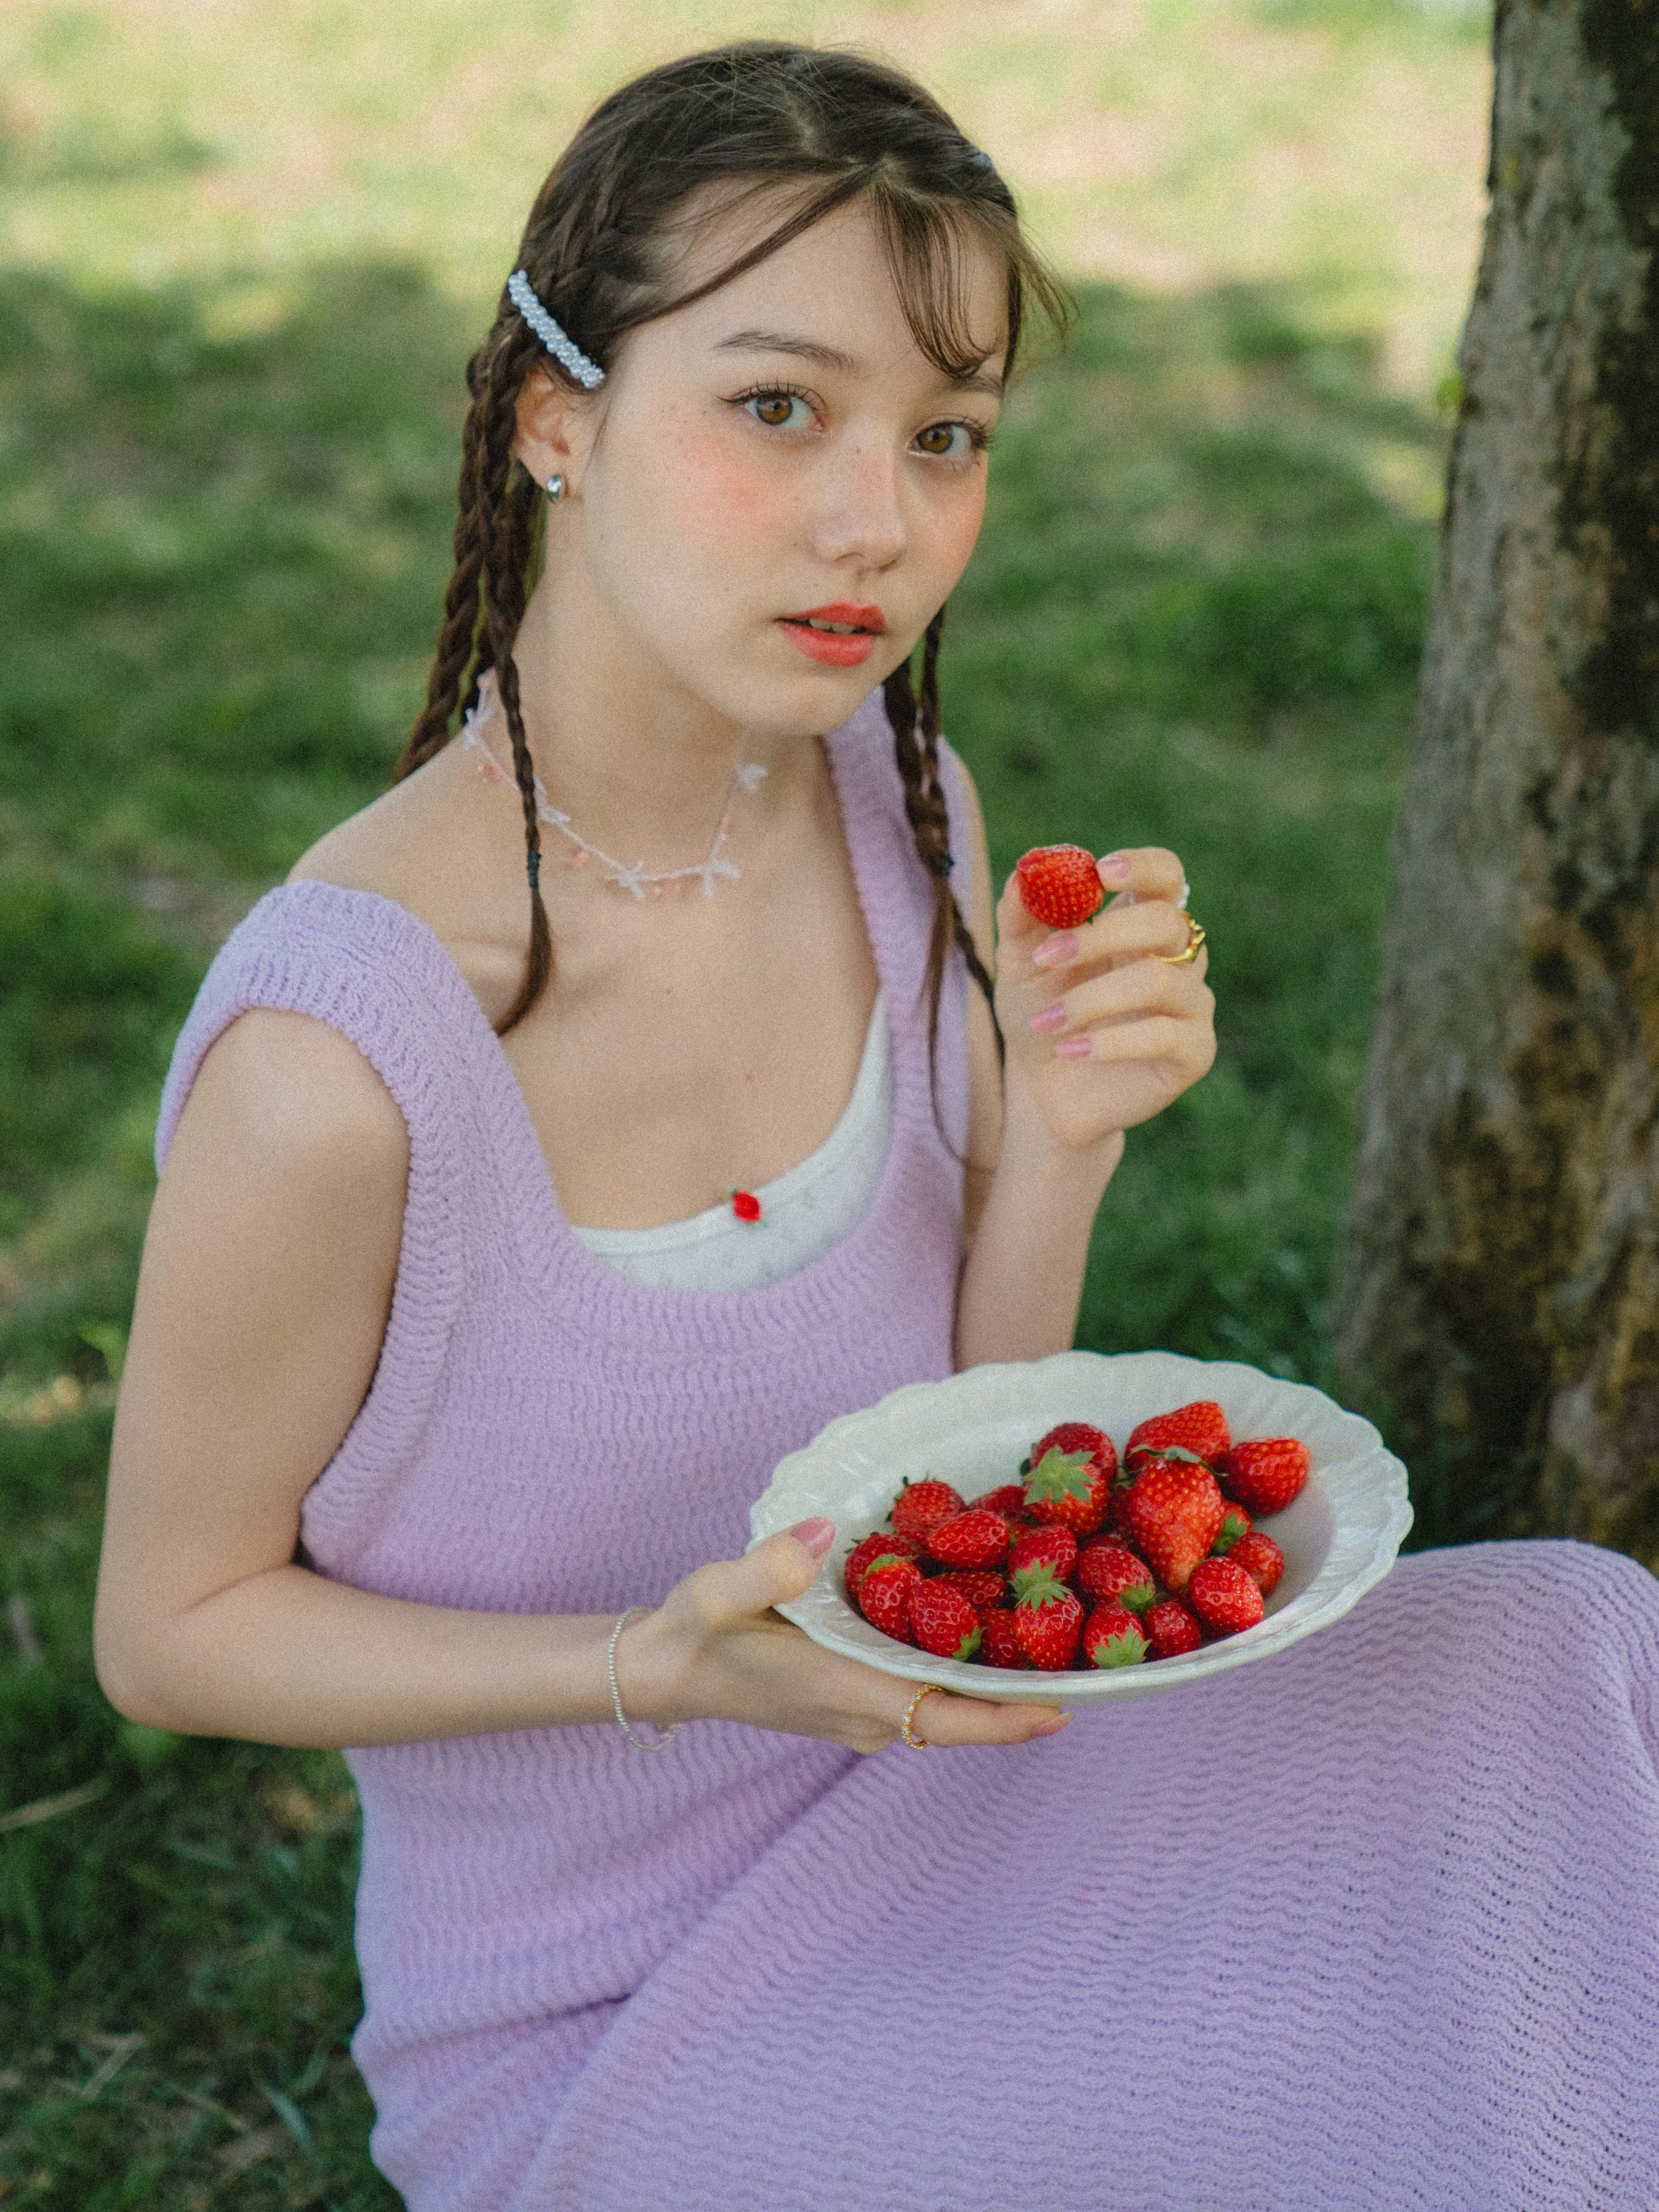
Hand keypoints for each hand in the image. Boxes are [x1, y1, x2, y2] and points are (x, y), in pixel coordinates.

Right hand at [620, 1522, 1069, 1751]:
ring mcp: (864, 1713)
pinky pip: (925, 1690)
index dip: (1005, 1718)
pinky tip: (984, 1618)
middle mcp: (866, 1715)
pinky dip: (959, 1664)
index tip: (1066, 1710)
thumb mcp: (717, 1592)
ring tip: (1057, 1626)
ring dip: (995, 1676)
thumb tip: (829, 1531)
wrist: (666, 1670)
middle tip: (1092, 1647)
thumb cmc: (693, 1632)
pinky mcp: (859, 1699)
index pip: (941, 1719)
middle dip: (1023, 1689)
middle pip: (963, 1713)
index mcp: (844, 1693)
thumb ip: (769, 1565)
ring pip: (947, 1703)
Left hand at [996, 846, 1214, 1156]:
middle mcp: (1176, 959)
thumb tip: (1025, 870)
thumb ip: (1022, 914)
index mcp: (1140, 924)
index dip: (1142, 867)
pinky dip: (1109, 1041)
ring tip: (1045, 1022)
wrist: (1043, 1091)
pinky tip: (1069, 1050)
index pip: (1166, 876)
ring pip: (1160, 982)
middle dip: (1102, 936)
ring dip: (1091, 999)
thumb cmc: (1040, 1015)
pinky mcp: (1195, 1053)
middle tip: (1047, 956)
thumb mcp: (1019, 962)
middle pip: (1166, 922)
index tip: (1100, 872)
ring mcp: (1191, 1005)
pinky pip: (1164, 1036)